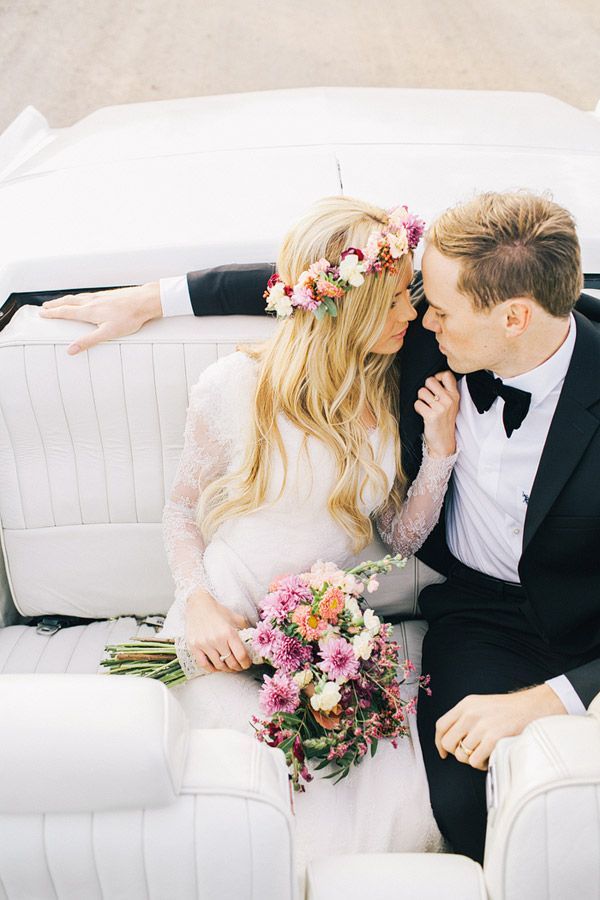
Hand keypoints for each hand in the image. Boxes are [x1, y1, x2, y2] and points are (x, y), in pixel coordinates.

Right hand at [38, 282, 162, 354]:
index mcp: (89, 311)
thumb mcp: (108, 333)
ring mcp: (100, 296)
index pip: (65, 312)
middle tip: (45, 307)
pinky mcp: (108, 294)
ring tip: (60, 302)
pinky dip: (79, 297)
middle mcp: (91, 301)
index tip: (42, 314)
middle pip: (68, 301)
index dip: (53, 313)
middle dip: (55, 305)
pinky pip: (88, 295)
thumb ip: (88, 341)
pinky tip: (83, 299)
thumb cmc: (129, 317)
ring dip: (66, 300)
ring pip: (78, 297)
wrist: (145, 301)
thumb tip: (71, 350)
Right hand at [185, 590, 251, 673]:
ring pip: (218, 665)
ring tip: (229, 667)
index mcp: (229, 632)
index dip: (246, 663)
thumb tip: (253, 637)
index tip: (247, 664)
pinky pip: (204, 664)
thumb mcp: (235, 617)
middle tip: (240, 667)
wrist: (198, 604)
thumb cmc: (218, 610)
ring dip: (226, 669)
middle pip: (231, 662)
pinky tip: (217, 667)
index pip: (241, 655)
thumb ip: (245, 627)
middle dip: (238, 667)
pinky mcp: (194, 647)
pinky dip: (212, 669)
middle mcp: (217, 639)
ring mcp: (204, 644)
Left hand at [414, 371, 458, 457]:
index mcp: (455, 395)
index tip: (435, 385)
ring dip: (420, 399)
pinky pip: (417, 403)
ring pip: (421, 392)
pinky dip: (418, 408)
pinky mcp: (431, 416)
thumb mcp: (451, 404)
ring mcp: (441, 408)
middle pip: (430, 380)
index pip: (446, 374)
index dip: (437, 376)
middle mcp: (449, 400)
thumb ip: (446, 391)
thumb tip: (434, 377)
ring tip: (427, 407)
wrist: (444, 441)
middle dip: (425, 388)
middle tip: (428, 398)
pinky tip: (424, 414)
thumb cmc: (445, 421)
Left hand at [435, 684, 566, 770]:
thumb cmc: (509, 710)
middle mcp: (470, 714)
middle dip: (457, 753)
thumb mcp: (482, 705)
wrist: (534, 707)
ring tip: (485, 754)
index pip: (441, 725)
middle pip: (448, 742)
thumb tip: (451, 740)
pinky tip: (491, 758)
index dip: (439, 742)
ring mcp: (481, 726)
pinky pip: (475, 761)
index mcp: (466, 704)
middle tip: (470, 753)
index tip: (444, 753)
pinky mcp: (493, 738)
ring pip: (461, 755)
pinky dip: (481, 764)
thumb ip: (465, 717)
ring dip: (472, 759)